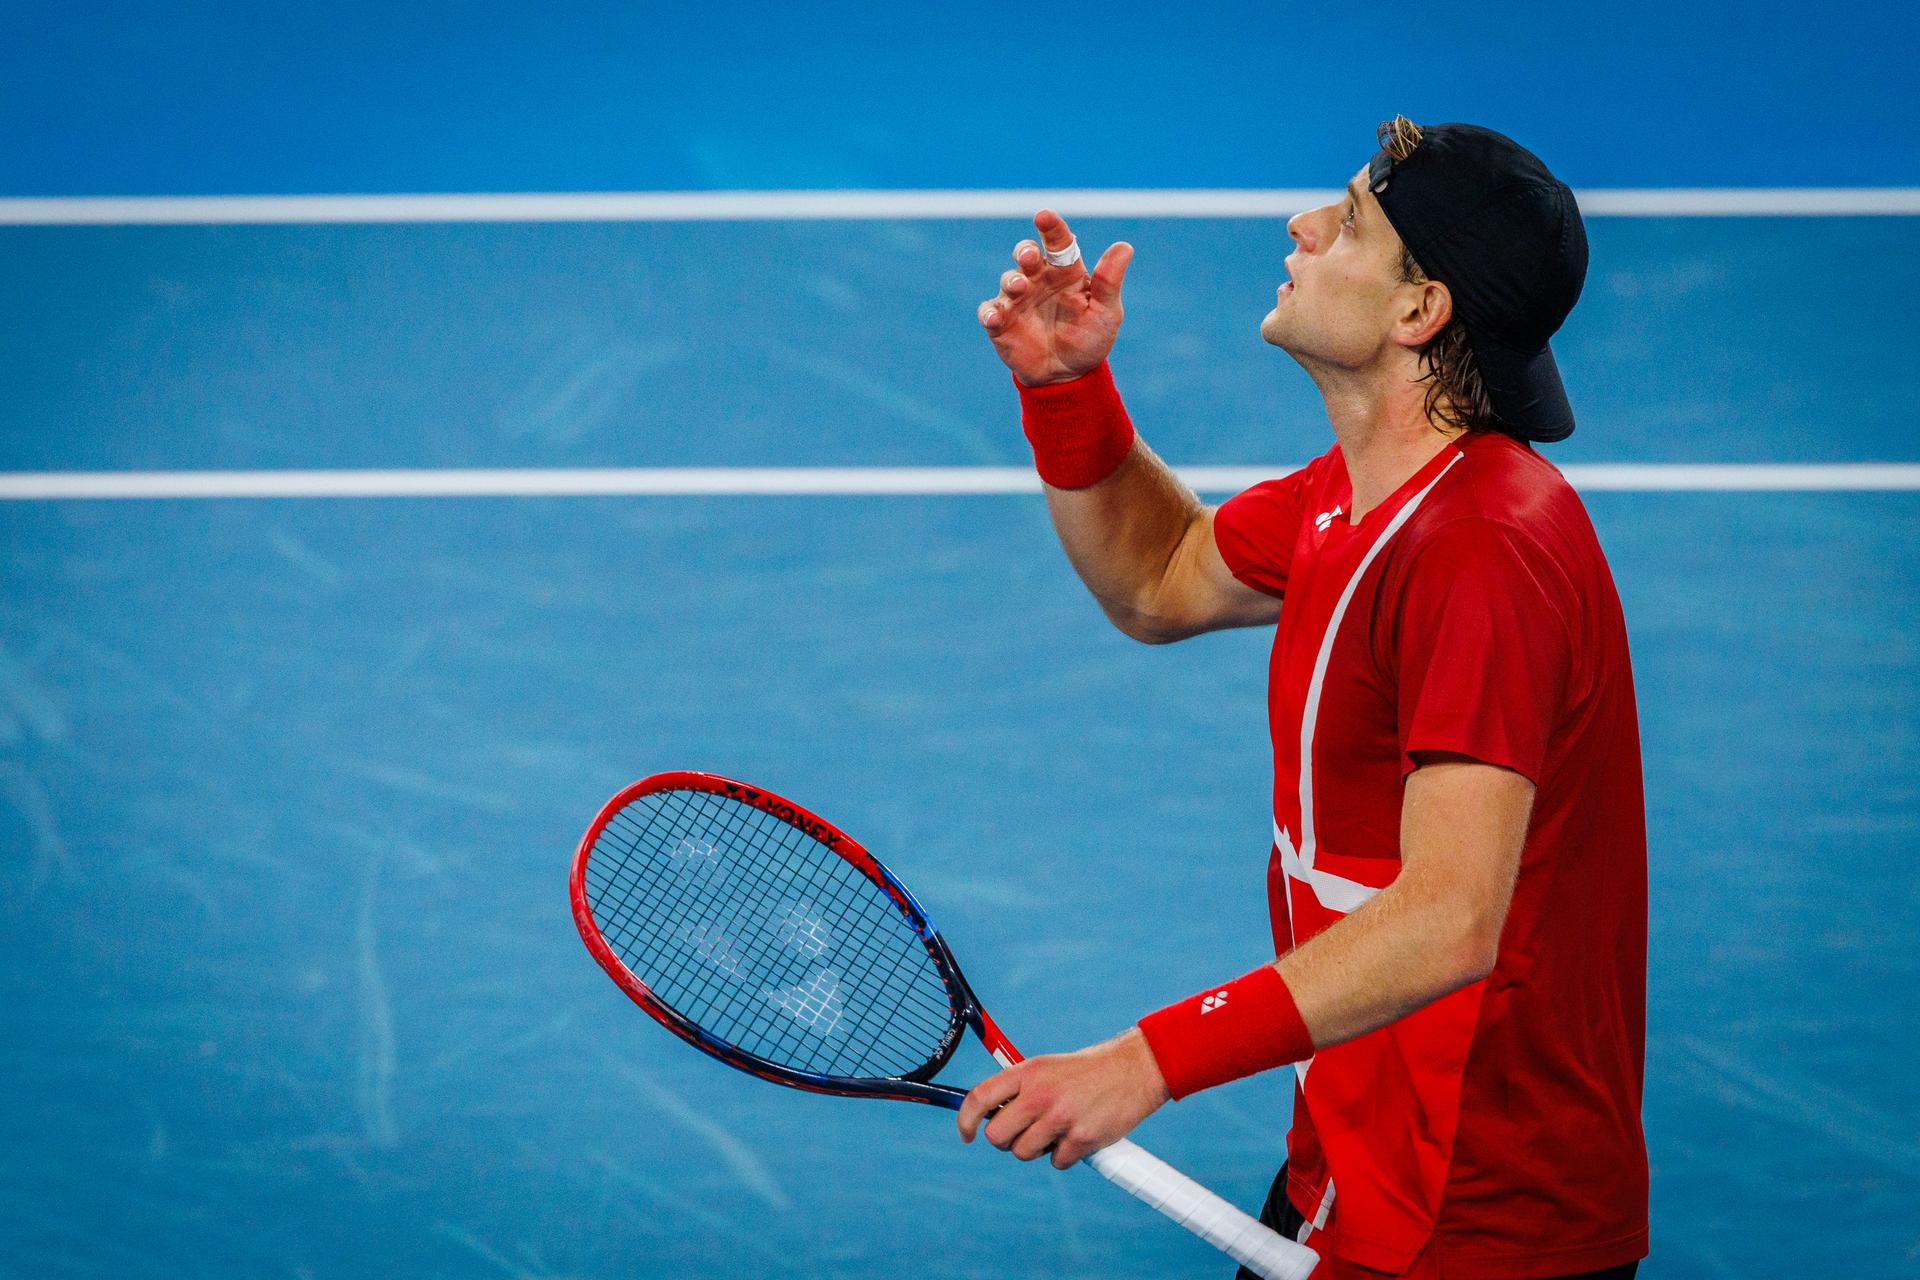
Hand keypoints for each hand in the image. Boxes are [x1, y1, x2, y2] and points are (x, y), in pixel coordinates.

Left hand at [955, 1027, 1170, 1168]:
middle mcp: (1039, 1094)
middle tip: (1026, 1131)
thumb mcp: (1047, 1068)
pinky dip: (1065, 1155)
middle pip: (997, 1136)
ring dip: (1038, 1149)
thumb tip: (990, 1117)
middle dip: (1007, 1141)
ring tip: (1058, 1129)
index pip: (979, 1098)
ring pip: (1024, 1153)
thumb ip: (1020, 1089)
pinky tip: (1080, 1134)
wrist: (1134, 1069)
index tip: (966, 1134)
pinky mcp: (1082, 1138)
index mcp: (1027, 1072)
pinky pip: (1056, 1162)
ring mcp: (1060, 1118)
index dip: (965, 1120)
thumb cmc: (1086, 1072)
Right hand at [977, 210, 1133, 386]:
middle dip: (1025, 251)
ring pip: (1008, 280)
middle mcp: (1038, 281)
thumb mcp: (1105, 313)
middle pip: (1027, 255)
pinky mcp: (1001, 323)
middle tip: (1030, 257)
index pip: (1058, 243)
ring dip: (1011, 280)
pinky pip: (989, 312)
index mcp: (1065, 272)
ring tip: (1019, 287)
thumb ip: (1109, 282)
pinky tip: (995, 317)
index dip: (1051, 227)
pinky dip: (989, 312)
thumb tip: (1124, 246)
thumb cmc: (1089, 339)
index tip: (1044, 216)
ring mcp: (1017, 301)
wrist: (1068, 377)